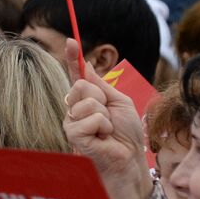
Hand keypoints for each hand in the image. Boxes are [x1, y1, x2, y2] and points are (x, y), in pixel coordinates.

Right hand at [63, 38, 150, 198]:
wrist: (129, 158)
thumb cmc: (126, 134)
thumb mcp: (119, 102)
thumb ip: (101, 85)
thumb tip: (86, 65)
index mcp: (87, 99)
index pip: (75, 75)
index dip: (71, 58)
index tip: (70, 40)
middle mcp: (75, 109)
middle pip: (80, 86)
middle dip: (100, 97)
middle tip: (109, 116)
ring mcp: (71, 122)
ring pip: (86, 102)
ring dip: (104, 115)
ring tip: (107, 130)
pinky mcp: (73, 134)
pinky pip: (90, 118)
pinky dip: (103, 126)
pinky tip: (102, 138)